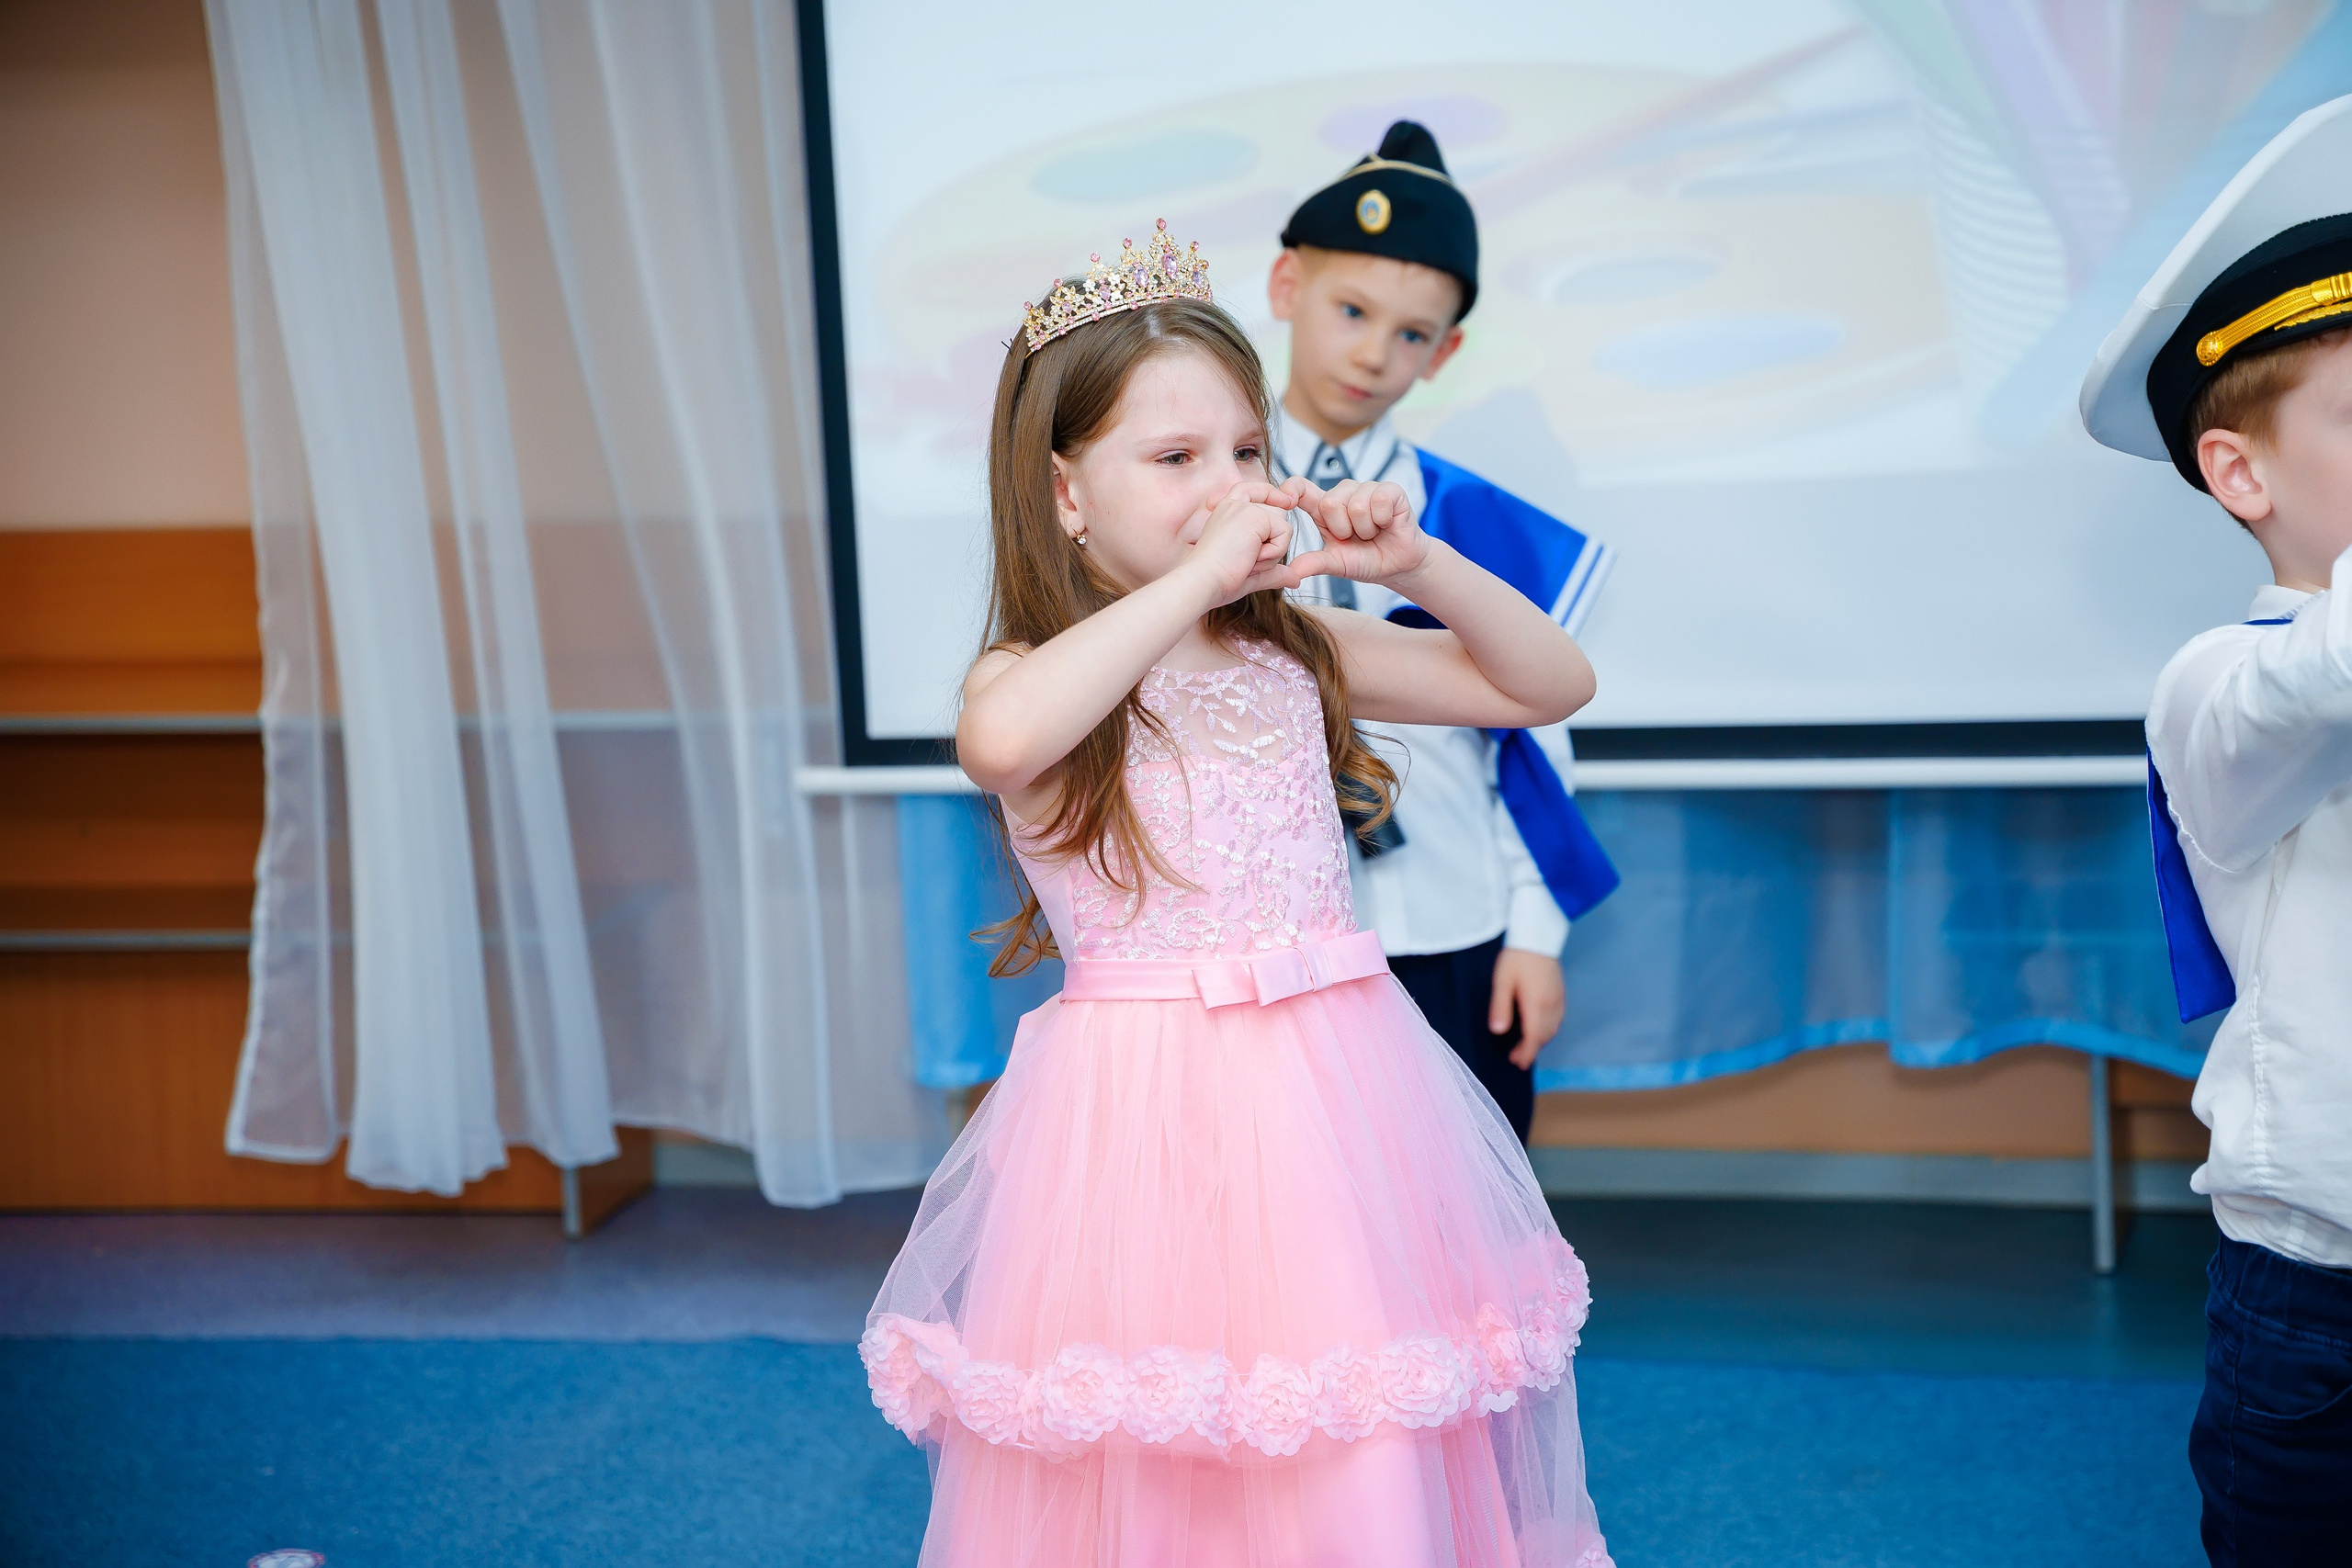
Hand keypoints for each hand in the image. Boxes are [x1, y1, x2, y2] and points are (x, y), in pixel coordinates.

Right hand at [1182, 481, 1297, 604]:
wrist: (1203, 582)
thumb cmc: (1217, 580)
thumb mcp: (1250, 574)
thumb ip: (1273, 572)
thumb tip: (1295, 579)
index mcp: (1226, 514)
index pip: (1252, 491)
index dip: (1271, 494)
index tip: (1288, 502)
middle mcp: (1234, 505)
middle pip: (1277, 512)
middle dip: (1274, 542)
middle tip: (1248, 561)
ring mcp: (1244, 508)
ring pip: (1282, 525)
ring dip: (1273, 551)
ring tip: (1248, 560)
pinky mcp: (1255, 515)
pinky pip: (1285, 532)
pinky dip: (1275, 552)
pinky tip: (1252, 558)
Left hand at [1282, 477, 1433, 587]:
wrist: (1398, 566)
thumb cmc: (1366, 560)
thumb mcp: (1336, 564)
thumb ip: (1315, 563)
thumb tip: (1291, 572)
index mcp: (1324, 508)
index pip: (1300, 487)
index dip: (1290, 489)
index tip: (1286, 502)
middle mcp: (1343, 493)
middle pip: (1329, 502)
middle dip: (1343, 529)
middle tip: (1355, 537)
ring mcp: (1367, 489)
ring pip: (1356, 505)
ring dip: (1365, 529)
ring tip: (1372, 532)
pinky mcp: (1390, 490)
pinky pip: (1378, 500)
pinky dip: (1382, 520)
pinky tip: (1386, 524)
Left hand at [1490, 948, 1563, 1069]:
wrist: (1537, 935)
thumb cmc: (1516, 957)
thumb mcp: (1502, 981)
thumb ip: (1500, 1007)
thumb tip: (1498, 1031)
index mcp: (1536, 1004)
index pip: (1534, 1037)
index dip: (1527, 1054)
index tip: (1518, 1064)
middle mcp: (1551, 1005)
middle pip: (1545, 1036)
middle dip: (1532, 1049)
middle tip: (1515, 1057)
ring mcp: (1558, 999)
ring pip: (1553, 1028)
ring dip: (1540, 1039)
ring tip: (1524, 1044)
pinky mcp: (1560, 993)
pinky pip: (1557, 1019)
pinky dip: (1548, 1029)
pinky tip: (1537, 1027)